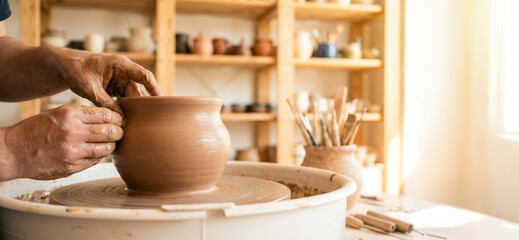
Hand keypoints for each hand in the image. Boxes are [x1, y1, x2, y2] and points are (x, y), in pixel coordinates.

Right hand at [2, 105, 122, 179]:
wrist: (13, 151)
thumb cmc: (35, 130)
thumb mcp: (58, 114)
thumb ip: (82, 115)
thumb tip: (109, 117)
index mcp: (70, 115)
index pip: (107, 114)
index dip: (118, 118)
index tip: (120, 120)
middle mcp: (73, 132)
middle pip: (112, 131)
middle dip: (119, 132)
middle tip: (119, 132)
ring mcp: (73, 151)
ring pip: (107, 148)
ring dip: (111, 146)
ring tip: (108, 143)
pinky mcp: (72, 166)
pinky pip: (96, 160)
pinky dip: (99, 156)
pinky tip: (94, 152)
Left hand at [59, 53, 161, 114]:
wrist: (62, 66)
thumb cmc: (75, 70)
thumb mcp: (90, 88)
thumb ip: (105, 103)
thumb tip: (120, 119)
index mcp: (121, 65)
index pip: (144, 76)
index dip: (155, 88)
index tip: (161, 101)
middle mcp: (123, 71)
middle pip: (138, 89)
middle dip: (141, 104)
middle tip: (144, 120)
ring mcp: (119, 79)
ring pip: (131, 96)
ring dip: (131, 108)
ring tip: (134, 122)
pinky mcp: (113, 87)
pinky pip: (123, 98)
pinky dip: (123, 108)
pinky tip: (124, 119)